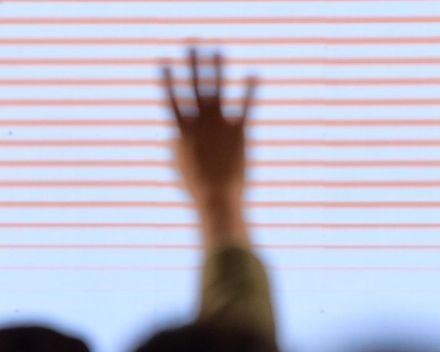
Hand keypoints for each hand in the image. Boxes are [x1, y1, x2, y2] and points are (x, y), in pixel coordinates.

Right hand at [162, 48, 256, 246]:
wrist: (217, 199)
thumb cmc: (197, 188)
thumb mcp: (180, 165)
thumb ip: (177, 145)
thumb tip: (176, 136)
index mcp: (182, 131)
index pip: (172, 98)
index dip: (169, 79)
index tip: (164, 61)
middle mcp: (199, 123)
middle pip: (195, 85)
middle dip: (193, 62)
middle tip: (192, 43)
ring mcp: (219, 125)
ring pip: (216, 89)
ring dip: (217, 67)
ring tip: (217, 49)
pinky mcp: (240, 132)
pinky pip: (245, 106)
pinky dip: (249, 89)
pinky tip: (253, 73)